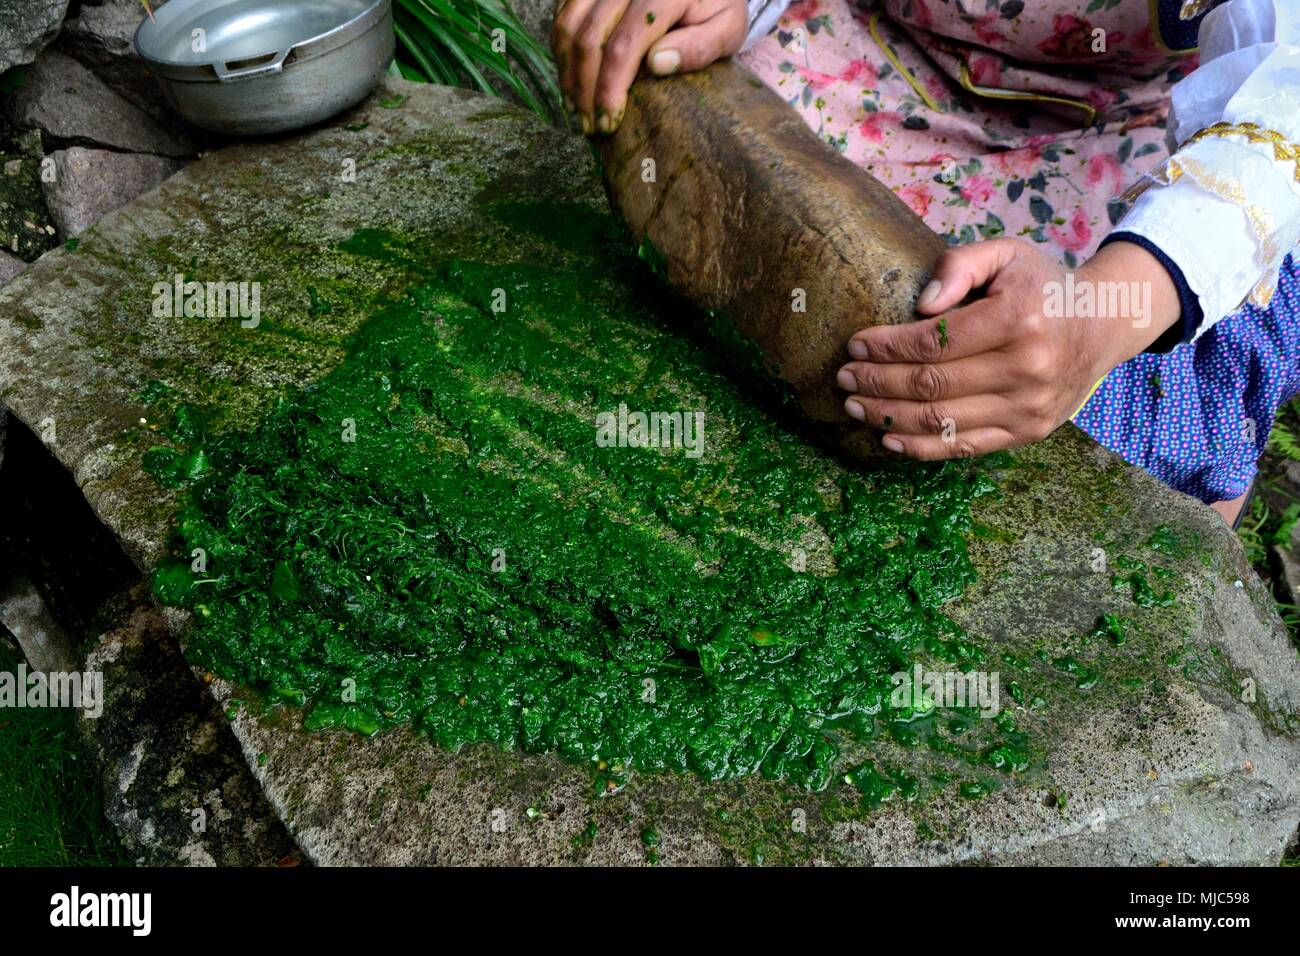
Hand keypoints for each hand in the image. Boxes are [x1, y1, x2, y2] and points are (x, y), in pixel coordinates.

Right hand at [551, 0, 748, 134]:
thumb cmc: (716, 5)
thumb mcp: (726, 27)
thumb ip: (700, 46)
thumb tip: (657, 65)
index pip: (624, 45)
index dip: (610, 87)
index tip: (609, 122)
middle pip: (589, 38)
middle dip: (585, 89)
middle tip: (590, 126)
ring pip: (568, 25)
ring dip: (567, 72)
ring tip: (577, 108)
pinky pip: (563, 14)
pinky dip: (561, 49)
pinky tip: (572, 78)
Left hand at [836, 238, 1182, 459]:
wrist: (1106, 323)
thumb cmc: (1043, 285)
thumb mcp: (1006, 254)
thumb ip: (959, 266)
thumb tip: (921, 305)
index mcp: (1017, 319)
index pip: (934, 342)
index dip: (887, 347)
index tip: (855, 343)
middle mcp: (1026, 368)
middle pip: (931, 384)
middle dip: (877, 382)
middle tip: (844, 377)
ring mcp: (1028, 407)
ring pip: (941, 420)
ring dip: (889, 416)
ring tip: (855, 405)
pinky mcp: (1028, 432)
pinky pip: (964, 447)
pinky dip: (921, 447)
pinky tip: (888, 438)